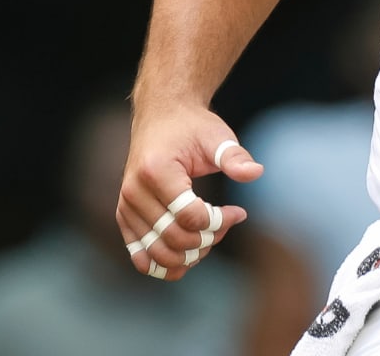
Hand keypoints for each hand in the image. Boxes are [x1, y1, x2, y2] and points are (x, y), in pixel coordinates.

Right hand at [118, 104, 262, 279]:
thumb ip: (234, 156)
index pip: (189, 216)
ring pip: (157, 252)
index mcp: (156, 170)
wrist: (161, 115)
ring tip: (209, 238)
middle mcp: (134, 191)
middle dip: (207, 239)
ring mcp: (126, 205)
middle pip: (173, 237)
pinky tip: (187, 257)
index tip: (238, 212)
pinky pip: (139, 253)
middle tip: (226, 224)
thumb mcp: (217, 136)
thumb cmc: (192, 126)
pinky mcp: (124, 215)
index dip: (219, 222)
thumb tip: (255, 172)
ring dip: (188, 255)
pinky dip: (163, 263)